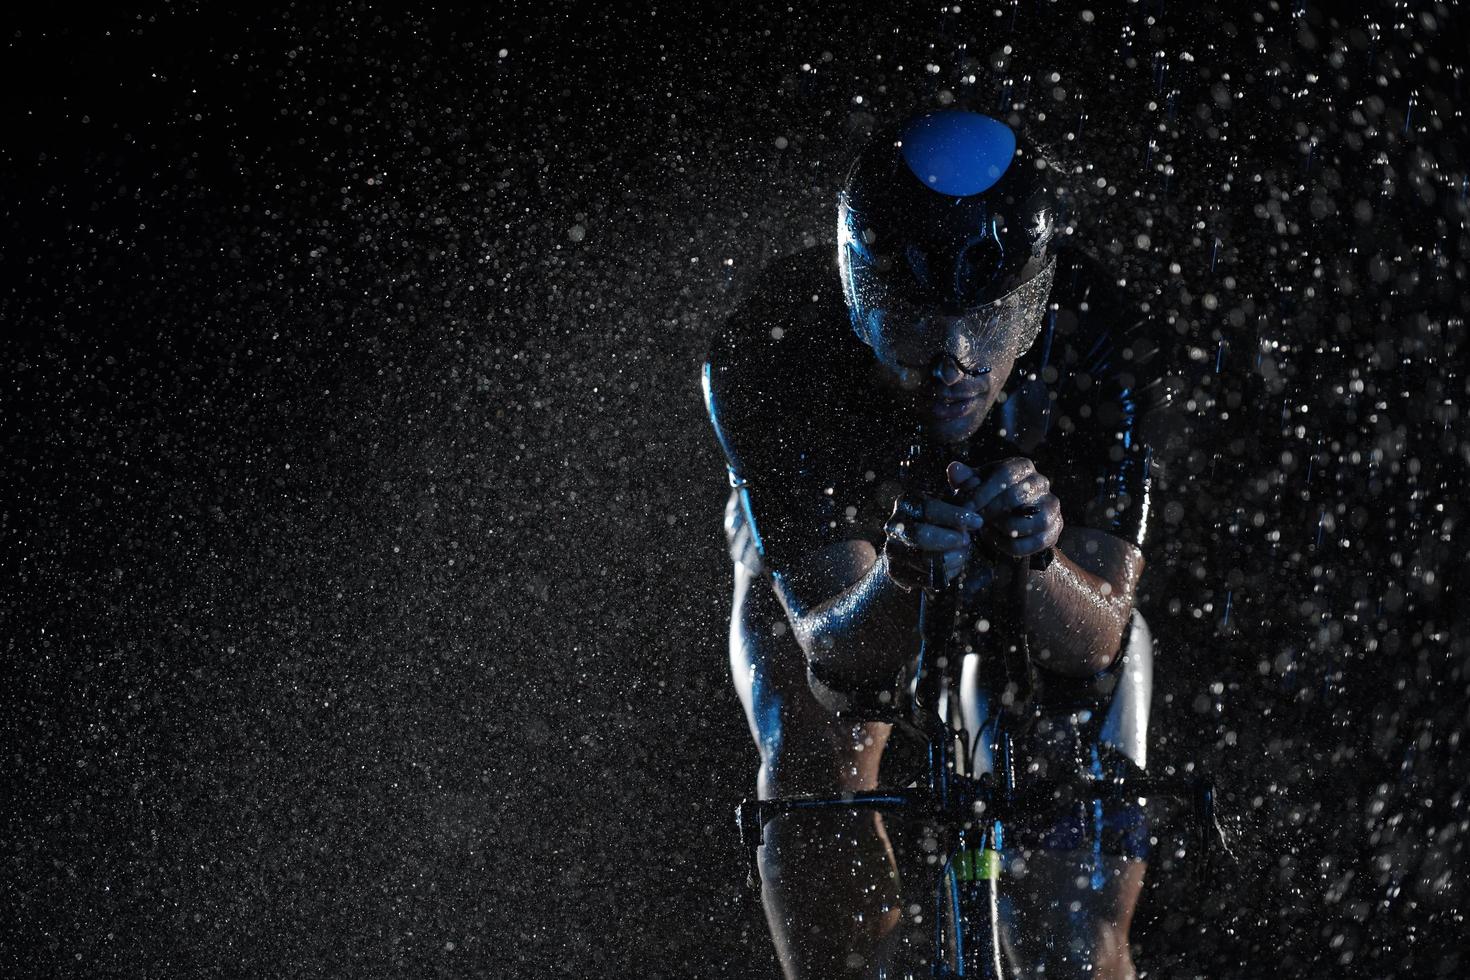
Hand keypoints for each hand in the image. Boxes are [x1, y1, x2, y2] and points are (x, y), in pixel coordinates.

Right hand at [882, 492, 984, 590]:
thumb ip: (962, 489)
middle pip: (920, 535)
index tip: (978, 522)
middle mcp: (894, 525)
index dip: (956, 515)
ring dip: (951, 558)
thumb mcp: (951, 502)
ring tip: (962, 553)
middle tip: (967, 540)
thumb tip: (967, 475)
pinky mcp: (895, 571)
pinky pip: (923, 578)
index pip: (929, 508)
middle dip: (949, 539)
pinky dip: (943, 574)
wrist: (915, 546)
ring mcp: (892, 549)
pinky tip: (953, 565)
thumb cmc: (940, 520)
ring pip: (924, 559)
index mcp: (907, 503)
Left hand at [946, 459, 1062, 560]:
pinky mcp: (1055, 527)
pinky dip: (1013, 545)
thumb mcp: (976, 487)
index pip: (1004, 474)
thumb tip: (954, 469)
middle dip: (991, 511)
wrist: (1011, 521)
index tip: (966, 507)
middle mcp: (1041, 482)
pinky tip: (997, 542)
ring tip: (987, 531)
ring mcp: (1051, 505)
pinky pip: (1036, 541)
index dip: (983, 492)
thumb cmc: (990, 499)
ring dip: (1004, 529)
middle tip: (975, 522)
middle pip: (1016, 496)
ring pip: (1031, 520)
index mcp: (1021, 466)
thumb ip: (965, 480)